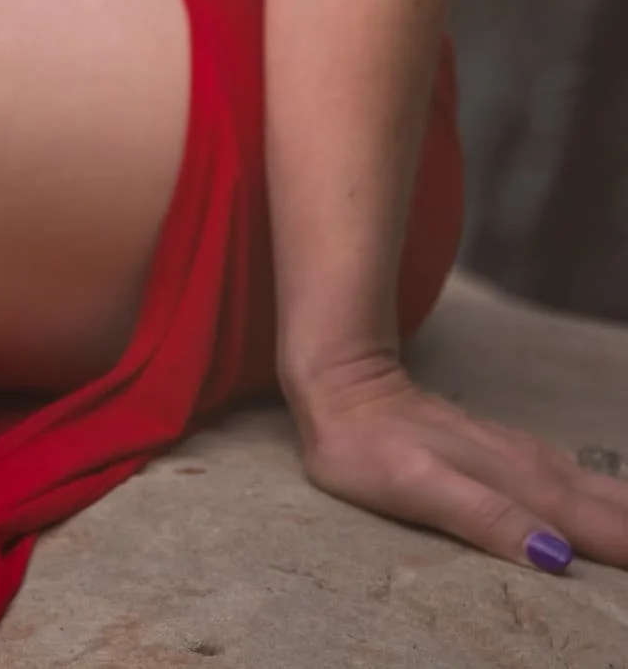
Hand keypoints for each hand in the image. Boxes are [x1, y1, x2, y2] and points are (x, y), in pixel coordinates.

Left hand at [292, 355, 627, 575]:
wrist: (341, 385)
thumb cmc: (370, 447)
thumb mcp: (420, 487)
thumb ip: (487, 518)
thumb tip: (556, 556)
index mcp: (517, 483)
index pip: (594, 528)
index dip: (627, 546)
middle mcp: (528, 467)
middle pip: (604, 508)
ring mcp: (518, 455)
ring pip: (592, 489)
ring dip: (625, 512)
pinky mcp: (505, 452)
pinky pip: (572, 478)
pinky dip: (602, 496)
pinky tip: (611, 503)